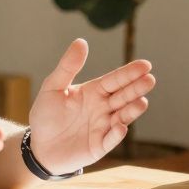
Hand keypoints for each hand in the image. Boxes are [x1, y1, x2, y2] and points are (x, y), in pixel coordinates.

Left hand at [27, 39, 155, 174]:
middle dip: (137, 89)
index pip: (115, 80)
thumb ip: (67, 66)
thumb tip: (81, 41)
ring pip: (122, 117)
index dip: (129, 73)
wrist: (38, 147)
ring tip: (142, 102)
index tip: (145, 65)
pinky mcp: (98, 146)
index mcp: (94, 91)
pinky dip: (116, 134)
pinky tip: (122, 126)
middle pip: (123, 96)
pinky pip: (109, 140)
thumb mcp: (53, 87)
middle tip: (150, 80)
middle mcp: (103, 108)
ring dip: (132, 110)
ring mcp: (103, 127)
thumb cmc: (46, 115)